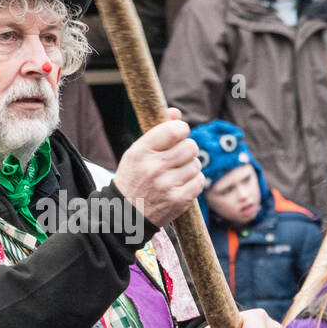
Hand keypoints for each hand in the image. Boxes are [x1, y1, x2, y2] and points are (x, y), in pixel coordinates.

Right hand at [112, 107, 204, 227]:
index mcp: (141, 151)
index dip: (181, 130)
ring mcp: (167, 185)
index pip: (175, 130)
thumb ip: (158, 131)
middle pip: (190, 146)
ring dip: (190, 167)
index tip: (178, 135)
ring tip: (177, 173)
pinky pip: (200, 181)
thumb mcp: (137, 153)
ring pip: (196, 164)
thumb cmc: (134, 178)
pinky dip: (194, 181)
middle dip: (187, 149)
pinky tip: (181, 184)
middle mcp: (154, 167)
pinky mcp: (178, 200)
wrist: (126, 214)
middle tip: (178, 156)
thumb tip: (176, 113)